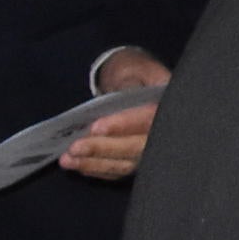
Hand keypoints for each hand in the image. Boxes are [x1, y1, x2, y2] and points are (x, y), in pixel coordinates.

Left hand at [65, 49, 169, 179]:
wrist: (139, 81)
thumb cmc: (138, 73)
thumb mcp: (136, 69)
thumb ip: (130, 82)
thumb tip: (119, 95)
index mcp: (170, 105)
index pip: (149, 119)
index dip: (124, 124)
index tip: (97, 127)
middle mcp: (166, 132)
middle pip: (137, 148)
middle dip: (104, 149)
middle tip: (75, 147)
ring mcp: (152, 149)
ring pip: (126, 163)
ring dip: (95, 163)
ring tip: (68, 159)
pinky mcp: (138, 160)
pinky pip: (119, 170)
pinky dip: (97, 169)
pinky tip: (78, 164)